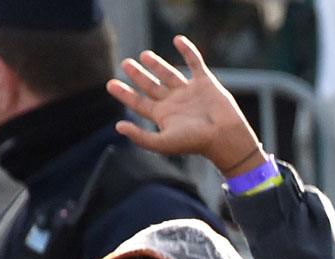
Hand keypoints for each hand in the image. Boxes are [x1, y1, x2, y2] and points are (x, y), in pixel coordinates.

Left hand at [106, 35, 265, 176]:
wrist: (224, 135)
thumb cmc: (194, 142)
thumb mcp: (163, 143)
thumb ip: (140, 137)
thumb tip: (118, 126)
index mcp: (163, 116)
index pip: (139, 102)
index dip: (124, 94)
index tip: (110, 84)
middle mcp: (174, 102)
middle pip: (151, 86)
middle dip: (138, 75)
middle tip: (125, 63)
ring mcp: (189, 91)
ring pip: (169, 74)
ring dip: (157, 64)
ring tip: (144, 55)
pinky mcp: (205, 82)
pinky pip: (195, 62)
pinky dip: (187, 51)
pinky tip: (178, 40)